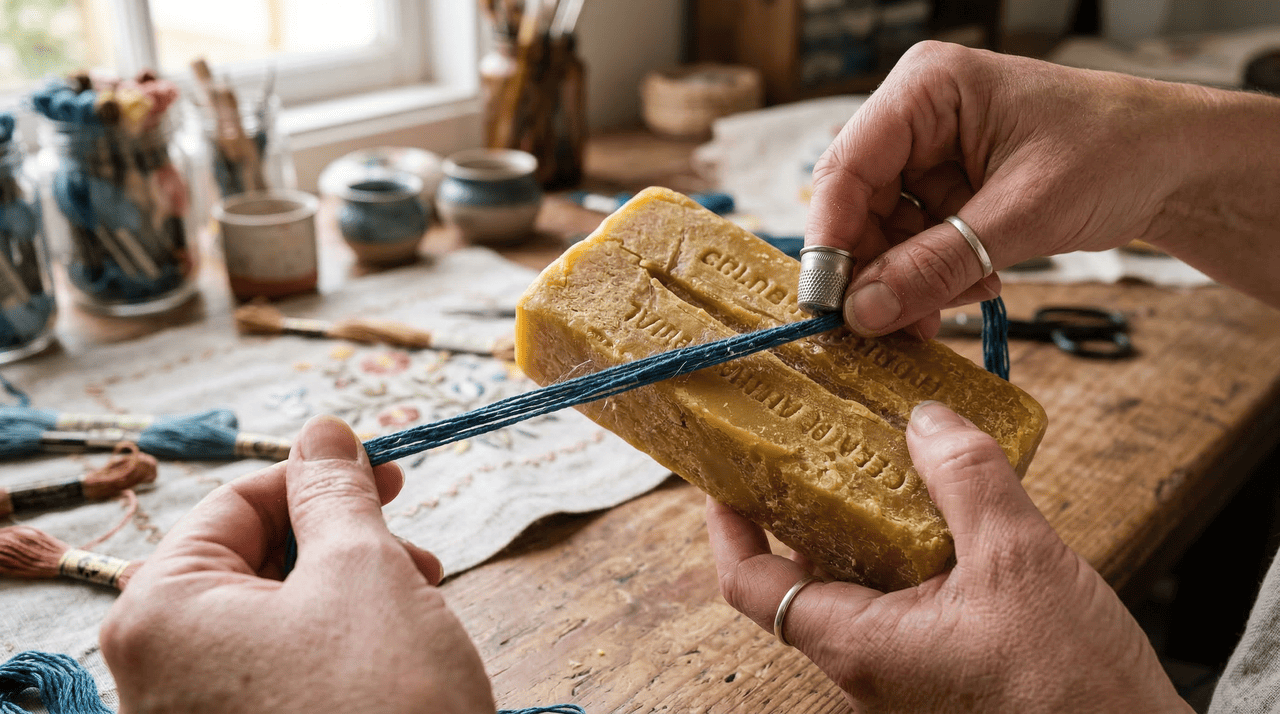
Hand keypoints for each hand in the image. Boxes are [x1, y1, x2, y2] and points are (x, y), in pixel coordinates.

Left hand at [100, 415, 493, 713]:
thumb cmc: (380, 700)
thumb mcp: (362, 571)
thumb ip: (335, 492)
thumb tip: (321, 431)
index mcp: (162, 613)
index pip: (237, 504)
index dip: (320, 478)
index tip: (388, 473)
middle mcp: (159, 673)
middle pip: (253, 564)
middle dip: (344, 546)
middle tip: (416, 552)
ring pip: (276, 620)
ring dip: (352, 596)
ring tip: (419, 608)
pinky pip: (282, 674)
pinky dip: (340, 649)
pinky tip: (398, 655)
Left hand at [707, 401, 1191, 712]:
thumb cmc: (1074, 693)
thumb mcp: (1019, 561)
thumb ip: (967, 480)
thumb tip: (926, 421)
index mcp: (858, 643)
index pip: (750, 583)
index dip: (728, 525)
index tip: (727, 474)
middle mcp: (867, 665)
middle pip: (801, 576)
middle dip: (805, 507)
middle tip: (820, 445)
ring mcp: (904, 672)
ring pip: (859, 586)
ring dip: (866, 526)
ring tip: (890, 464)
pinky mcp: (943, 670)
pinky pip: (905, 602)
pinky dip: (912, 552)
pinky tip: (951, 516)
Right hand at [808, 41, 1279, 336]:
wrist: (1175, 163)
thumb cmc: (1116, 152)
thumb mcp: (1023, 213)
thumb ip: (937, 263)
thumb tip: (863, 312)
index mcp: (927, 88)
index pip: (848, 167)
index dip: (832, 239)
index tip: (830, 304)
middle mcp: (917, 116)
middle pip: (859, 205)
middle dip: (878, 269)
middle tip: (896, 326)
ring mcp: (930, 153)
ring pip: (885, 232)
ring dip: (912, 279)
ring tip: (961, 300)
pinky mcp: (947, 186)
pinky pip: (916, 242)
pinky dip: (936, 275)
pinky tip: (977, 284)